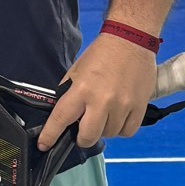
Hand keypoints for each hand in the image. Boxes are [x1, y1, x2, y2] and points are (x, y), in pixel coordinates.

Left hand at [37, 30, 156, 151]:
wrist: (130, 40)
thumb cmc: (101, 54)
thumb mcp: (76, 70)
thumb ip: (69, 93)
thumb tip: (64, 115)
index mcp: (81, 89)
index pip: (61, 119)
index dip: (50, 135)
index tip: (45, 145)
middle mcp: (102, 100)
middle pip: (88, 136)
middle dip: (82, 137)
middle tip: (83, 129)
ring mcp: (122, 105)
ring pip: (109, 134)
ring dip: (104, 129)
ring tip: (105, 113)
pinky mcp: (139, 107)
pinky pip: (127, 131)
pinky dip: (121, 128)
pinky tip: (118, 116)